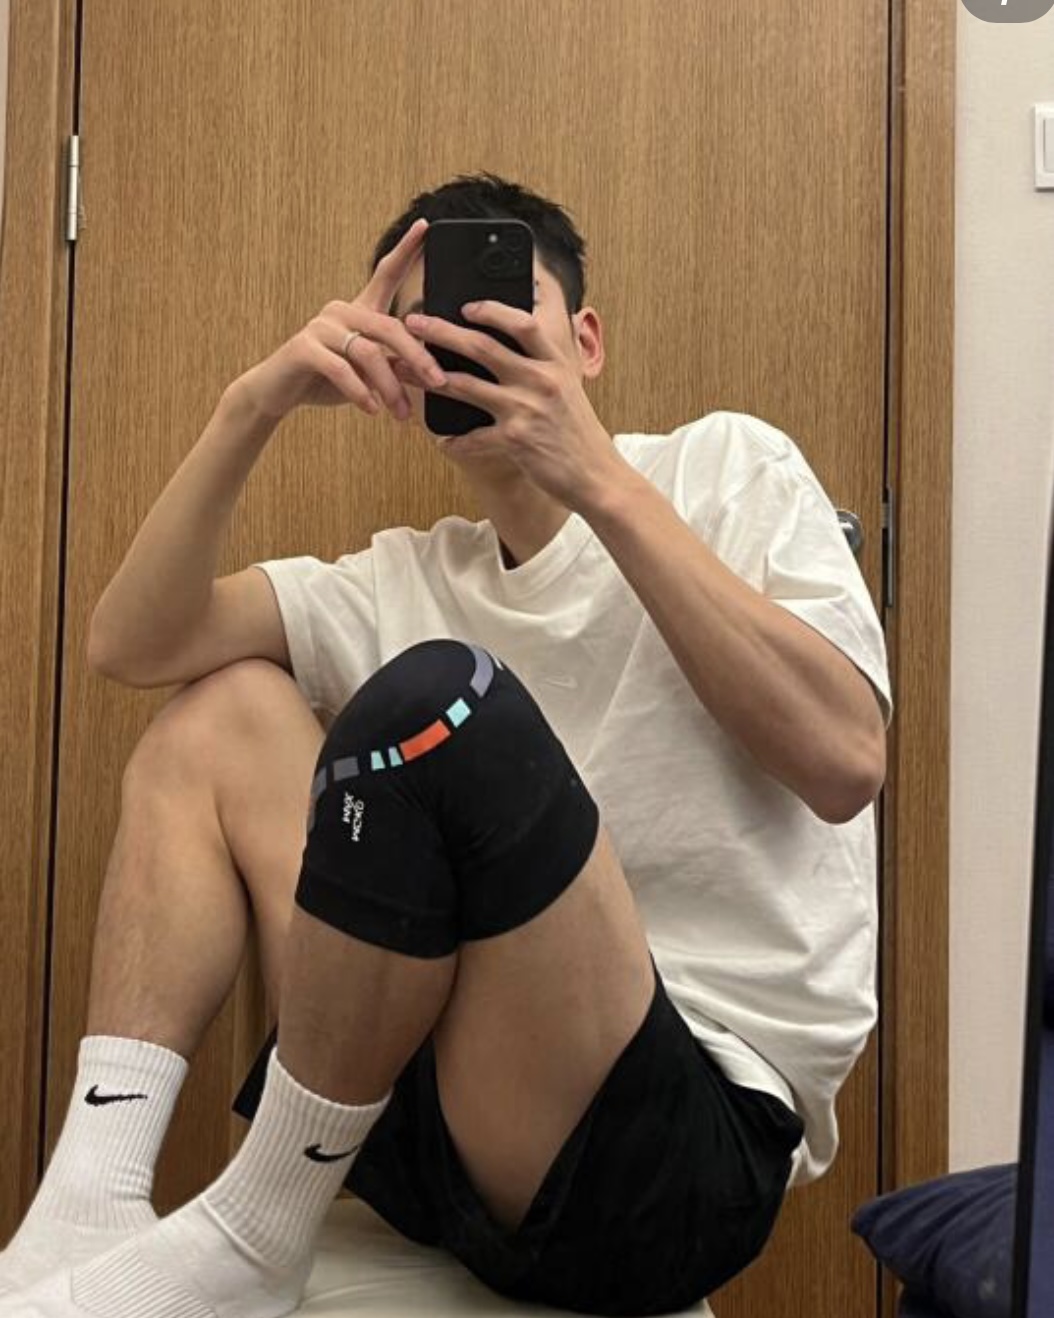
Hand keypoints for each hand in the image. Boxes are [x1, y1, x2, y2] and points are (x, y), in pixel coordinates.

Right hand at [235, 218, 446, 421]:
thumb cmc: (326, 381)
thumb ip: (392, 366)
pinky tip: (372, 410)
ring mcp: (321, 327)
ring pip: (368, 354)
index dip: (406, 251)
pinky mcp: (304, 348)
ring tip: (401, 414)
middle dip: (418, 357)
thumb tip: (427, 371)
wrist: (278, 393)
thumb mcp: (366, 374)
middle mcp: (340, 311)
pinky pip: (341, 370)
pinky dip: (360, 392)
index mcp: (358, 311)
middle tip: (438, 383)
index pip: (385, 274)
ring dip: (390, 388)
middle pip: (390, 327)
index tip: (426, 227)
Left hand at [395, 300, 624, 512]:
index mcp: (554, 363)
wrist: (597, 476)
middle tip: (413, 323)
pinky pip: (472, 438)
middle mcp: (540, 380)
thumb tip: (514, 344)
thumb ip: (544, 365)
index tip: (466, 306)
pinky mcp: (515, 441)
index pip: (521, 322)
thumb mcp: (570, 388)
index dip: (491, 310)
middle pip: (482, 346)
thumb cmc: (580, 434)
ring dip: (429, 378)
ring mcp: (526, 409)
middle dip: (441, 332)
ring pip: (466, 386)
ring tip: (404, 370)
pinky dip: (455, 441)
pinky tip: (443, 442)